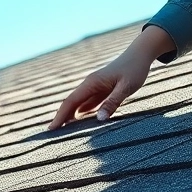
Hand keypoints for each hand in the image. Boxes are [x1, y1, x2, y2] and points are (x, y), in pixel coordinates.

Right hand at [48, 25, 173, 128]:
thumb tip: (99, 119)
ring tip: (63, 133)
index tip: (51, 130)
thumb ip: (112, 102)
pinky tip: (80, 124)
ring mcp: (95, 87)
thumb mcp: (126, 87)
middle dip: (61, 118)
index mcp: (91, 83)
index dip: (60, 116)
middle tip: (52, 136)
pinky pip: (88, 104)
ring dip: (70, 117)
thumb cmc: (134, 69)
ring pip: (78, 104)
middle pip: (71, 104)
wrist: (140, 55)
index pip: (70, 102)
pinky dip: (81, 114)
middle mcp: (90, 85)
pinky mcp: (102, 90)